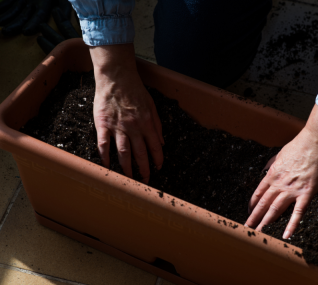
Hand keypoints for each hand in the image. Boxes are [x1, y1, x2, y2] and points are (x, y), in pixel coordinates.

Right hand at [90, 44, 163, 182]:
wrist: (116, 77)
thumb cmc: (135, 90)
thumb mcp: (152, 105)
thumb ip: (157, 125)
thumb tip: (162, 143)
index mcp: (147, 123)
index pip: (155, 147)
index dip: (158, 160)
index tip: (159, 168)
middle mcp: (134, 128)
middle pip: (140, 154)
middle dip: (144, 170)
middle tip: (146, 181)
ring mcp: (117, 127)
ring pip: (123, 153)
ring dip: (127, 168)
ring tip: (129, 180)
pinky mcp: (103, 125)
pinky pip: (104, 145)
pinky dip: (105, 157)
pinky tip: (107, 167)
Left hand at [245, 105, 317, 238]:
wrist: (316, 142)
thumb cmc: (299, 146)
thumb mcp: (279, 154)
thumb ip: (271, 164)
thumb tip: (264, 172)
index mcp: (272, 174)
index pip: (258, 193)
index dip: (252, 205)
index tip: (248, 213)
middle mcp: (279, 184)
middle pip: (263, 204)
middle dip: (254, 217)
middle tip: (248, 228)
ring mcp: (292, 190)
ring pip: (276, 210)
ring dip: (266, 222)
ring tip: (260, 233)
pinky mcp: (306, 193)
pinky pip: (298, 212)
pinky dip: (292, 225)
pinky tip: (286, 235)